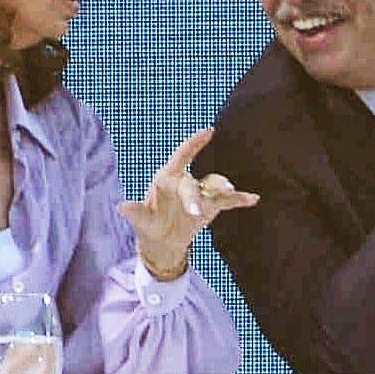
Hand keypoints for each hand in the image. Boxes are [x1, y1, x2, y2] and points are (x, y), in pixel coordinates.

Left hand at [121, 127, 261, 280]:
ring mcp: (200, 194)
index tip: (208, 131)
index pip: (182, 156)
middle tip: (193, 213)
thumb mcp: (141, 221)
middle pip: (194, 183)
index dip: (194, 143)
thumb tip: (121, 207)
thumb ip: (135, 212)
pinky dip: (240, 199)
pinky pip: (228, 202)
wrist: (162, 242)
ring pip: (214, 186)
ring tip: (230, 193)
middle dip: (194, 197)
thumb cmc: (149, 225)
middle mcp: (185, 182)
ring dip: (222, 190)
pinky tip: (253, 198)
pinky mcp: (212, 207)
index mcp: (166, 179)